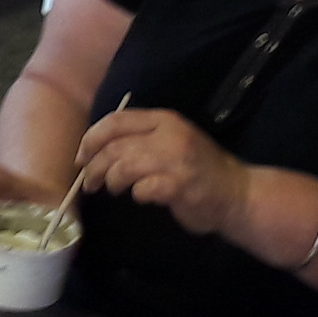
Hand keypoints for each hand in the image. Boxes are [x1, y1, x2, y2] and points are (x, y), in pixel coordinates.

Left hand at [75, 108, 251, 236]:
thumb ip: (139, 139)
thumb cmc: (196, 170)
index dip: (91, 139)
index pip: (116, 121)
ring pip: (123, 167)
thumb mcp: (169, 142)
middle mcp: (169, 134)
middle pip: (114, 147)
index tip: (82, 158)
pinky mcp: (180, 184)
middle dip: (94, 167)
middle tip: (90, 183)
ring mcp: (176, 159)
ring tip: (114, 190)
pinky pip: (142, 189)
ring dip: (111, 181)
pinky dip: (137, 195)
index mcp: (164, 120)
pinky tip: (143, 196)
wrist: (236, 192)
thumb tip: (94, 151)